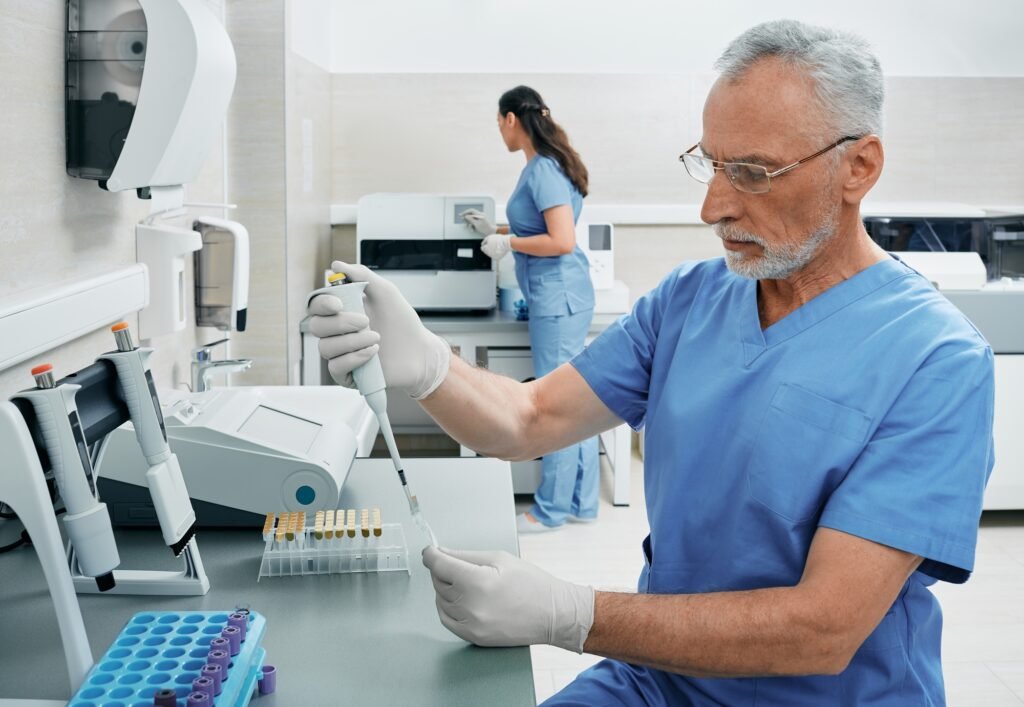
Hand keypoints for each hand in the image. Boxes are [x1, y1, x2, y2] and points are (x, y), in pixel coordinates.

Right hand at [307, 261, 450, 398]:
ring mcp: (340, 354)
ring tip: (377, 339)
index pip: (315, 306)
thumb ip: (362, 276)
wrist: (420, 351)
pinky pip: (335, 367)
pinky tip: (372, 353)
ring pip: (326, 348)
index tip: (338, 304)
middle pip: (316, 326)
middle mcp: (336, 333)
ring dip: (352, 342)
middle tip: (366, 322)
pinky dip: (354, 358)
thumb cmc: (402, 322)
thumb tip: (336, 265)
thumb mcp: (385, 293)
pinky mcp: (347, 374)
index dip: (321, 304)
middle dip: (341, 324)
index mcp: (341, 312)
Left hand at [422, 546, 593, 652]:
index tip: (430, 551)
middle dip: (442, 569)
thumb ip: (466, 555)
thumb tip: (442, 553)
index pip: (439, 565)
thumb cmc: (531, 583)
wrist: (553, 614)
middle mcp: (470, 606)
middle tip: (454, 563)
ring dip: (445, 588)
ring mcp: (471, 625)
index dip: (431, 555)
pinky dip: (447, 606)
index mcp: (477, 581)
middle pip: (438, 582)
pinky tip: (459, 598)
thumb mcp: (499, 558)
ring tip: (464, 581)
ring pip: (441, 600)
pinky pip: (446, 619)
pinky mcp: (473, 637)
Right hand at [461, 208, 496, 235]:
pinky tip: (472, 229)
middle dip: (467, 219)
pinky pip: (474, 222)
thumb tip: (466, 216)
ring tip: (470, 229)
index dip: (465, 212)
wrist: (491, 232)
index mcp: (480, 214)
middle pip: (471, 215)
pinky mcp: (480, 222)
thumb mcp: (476, 224)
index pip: (471, 210)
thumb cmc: (485, 228)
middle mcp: (480, 215)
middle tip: (463, 222)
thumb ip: (471, 219)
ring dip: (470, 224)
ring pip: (472, 219)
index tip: (461, 215)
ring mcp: (480, 218)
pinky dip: (473, 226)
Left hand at [480, 234, 512, 260]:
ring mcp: (493, 256)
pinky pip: (495, 256)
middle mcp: (488, 254)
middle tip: (494, 244)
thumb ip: (484, 241)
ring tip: (497, 246)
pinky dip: (496, 254)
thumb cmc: (498, 239)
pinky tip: (499, 250)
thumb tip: (482, 244)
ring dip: (492, 251)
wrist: (507, 243)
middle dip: (488, 248)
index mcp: (485, 249)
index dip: (485, 245)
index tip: (489, 243)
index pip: (482, 248)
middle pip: (486, 251)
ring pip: (490, 254)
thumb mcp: (489, 237)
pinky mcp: (497, 258)